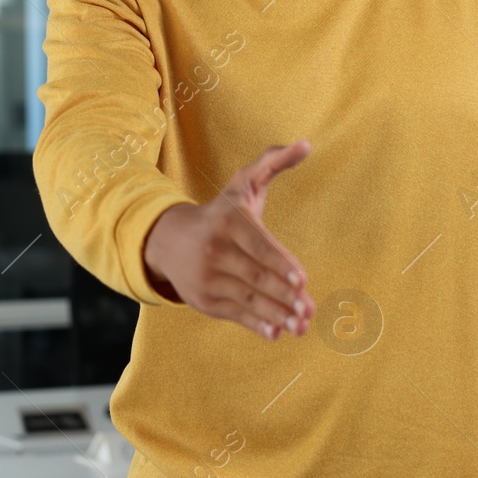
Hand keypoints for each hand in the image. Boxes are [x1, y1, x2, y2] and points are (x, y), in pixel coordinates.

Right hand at [143, 140, 315, 340]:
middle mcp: (214, 250)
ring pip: (248, 298)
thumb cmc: (220, 212)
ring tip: (301, 325)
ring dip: (277, 314)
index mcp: (228, 221)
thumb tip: (306, 144)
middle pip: (256, 276)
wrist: (168, 239)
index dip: (280, 263)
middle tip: (309, 309)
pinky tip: (276, 334)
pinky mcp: (204, 300)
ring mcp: (207, 277)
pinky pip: (235, 314)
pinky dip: (257, 325)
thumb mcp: (242, 185)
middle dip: (284, 295)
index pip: (258, 245)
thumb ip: (273, 162)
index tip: (302, 280)